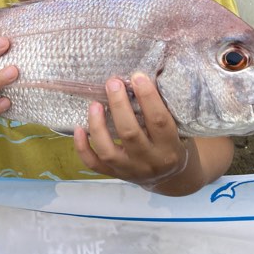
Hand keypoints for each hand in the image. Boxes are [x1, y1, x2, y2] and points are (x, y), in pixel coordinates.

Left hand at [73, 72, 188, 188]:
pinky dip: (82, 147)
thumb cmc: (170, 143)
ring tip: (94, 104)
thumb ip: (160, 109)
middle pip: (130, 133)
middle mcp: (149, 161)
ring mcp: (129, 170)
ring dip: (98, 126)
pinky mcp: (113, 174)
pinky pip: (93, 163)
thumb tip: (139, 77)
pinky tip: (78, 128)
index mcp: (169, 147)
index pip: (159, 121)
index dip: (148, 97)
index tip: (137, 76)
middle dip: (119, 106)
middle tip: (112, 83)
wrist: (170, 177)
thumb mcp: (176, 128)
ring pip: (108, 151)